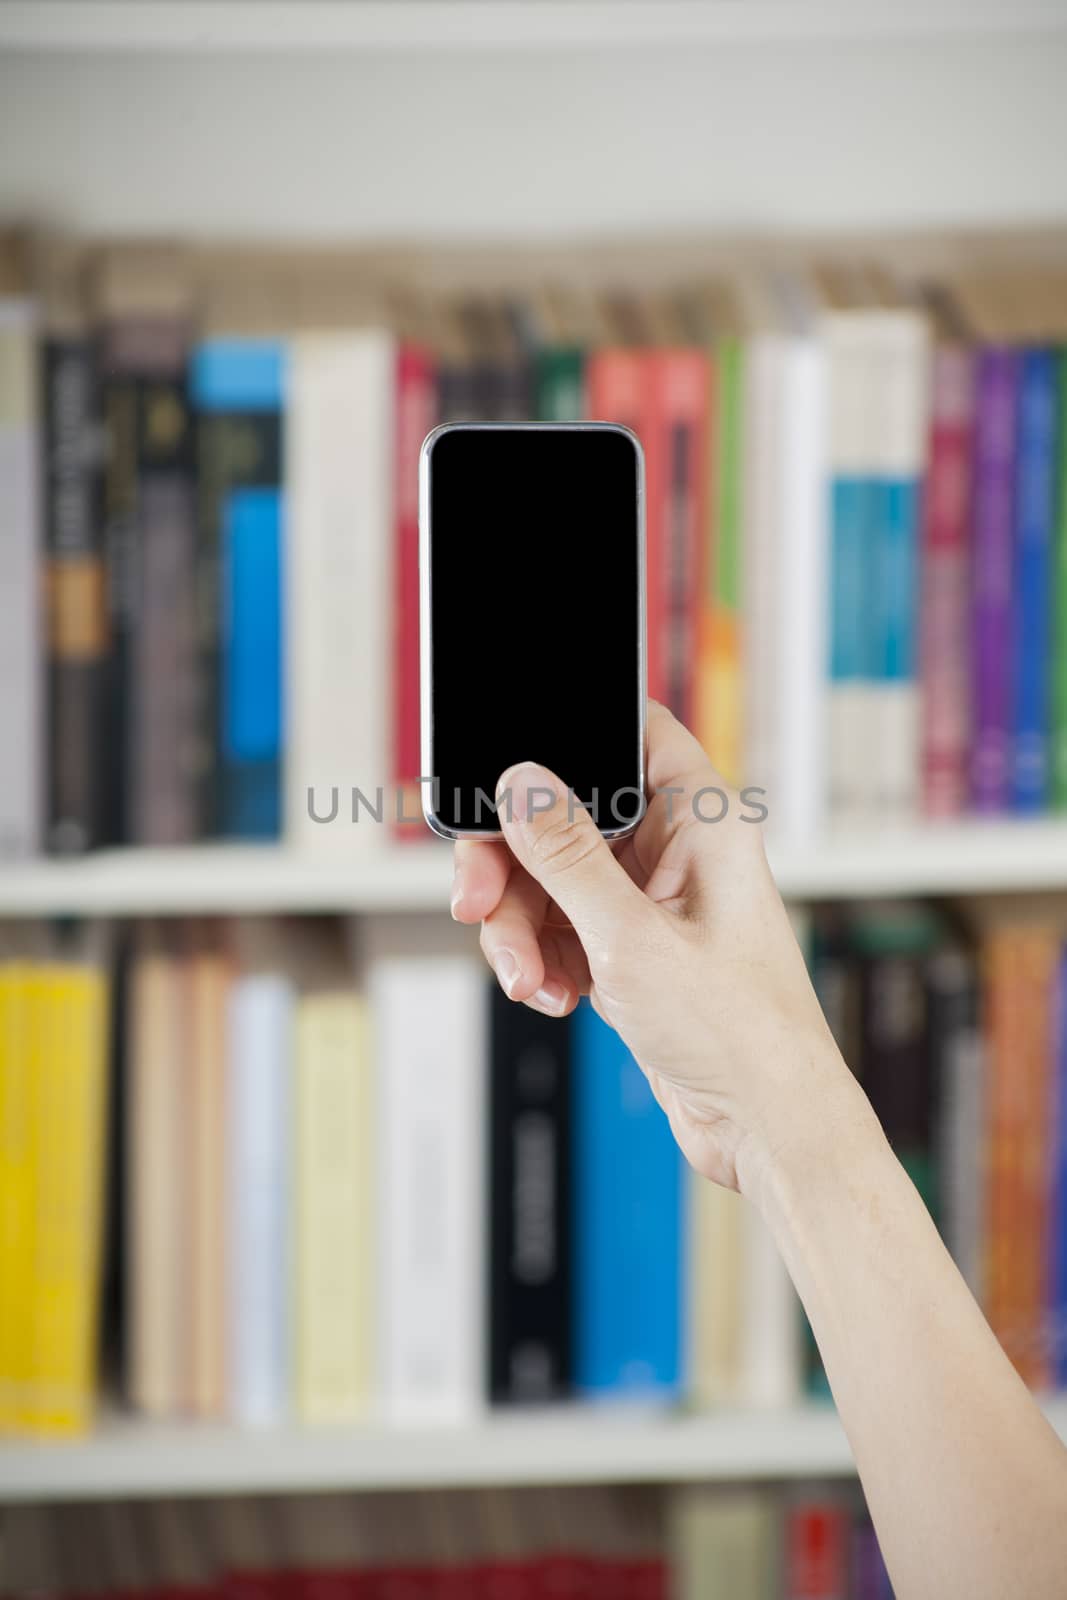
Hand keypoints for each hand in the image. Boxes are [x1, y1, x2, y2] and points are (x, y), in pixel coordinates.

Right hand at [451, 701, 866, 1198]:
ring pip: (551, 879)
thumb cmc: (737, 1033)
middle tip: (477, 903)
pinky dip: (541, 958)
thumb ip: (568, 858)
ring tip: (526, 978)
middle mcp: (676, 848)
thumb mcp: (631, 939)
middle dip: (512, 864)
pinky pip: (560, 926)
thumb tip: (522, 783)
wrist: (764, 1128)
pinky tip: (551, 995)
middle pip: (565, 814)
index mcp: (702, 820)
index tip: (507, 773)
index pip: (634, 732)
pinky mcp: (631, 947)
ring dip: (520, 927)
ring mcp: (650, 899)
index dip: (569, 737)